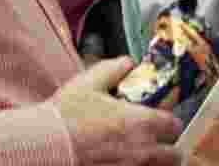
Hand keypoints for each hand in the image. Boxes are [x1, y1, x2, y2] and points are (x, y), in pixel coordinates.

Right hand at [54, 57, 182, 165]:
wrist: (44, 146)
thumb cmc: (66, 116)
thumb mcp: (90, 82)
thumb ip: (114, 69)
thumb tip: (128, 62)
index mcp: (141, 123)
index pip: (175, 126)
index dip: (169, 123)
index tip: (161, 120)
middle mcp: (143, 151)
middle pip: (175, 155)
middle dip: (168, 148)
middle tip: (155, 141)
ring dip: (156, 162)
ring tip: (141, 154)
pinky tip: (124, 162)